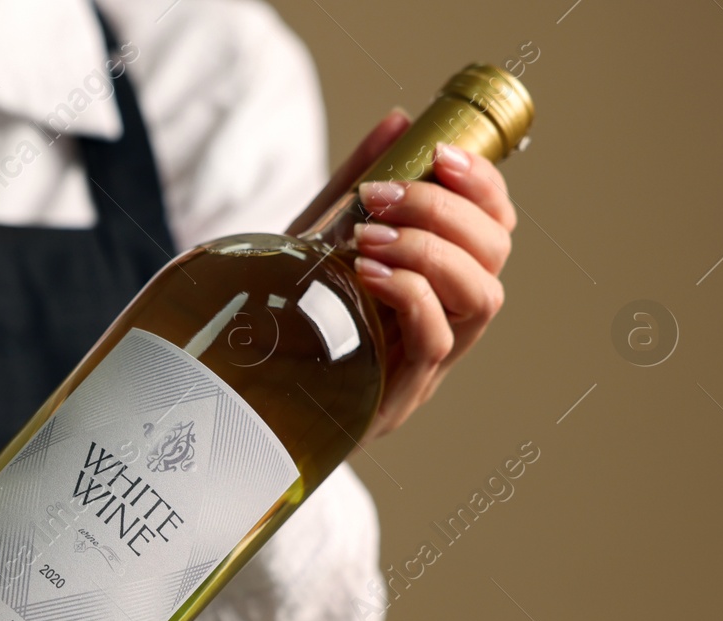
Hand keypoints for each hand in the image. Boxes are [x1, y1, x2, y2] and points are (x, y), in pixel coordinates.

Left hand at [292, 109, 518, 439]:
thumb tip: (400, 120)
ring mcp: (425, 364)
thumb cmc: (279, 313)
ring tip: (370, 235)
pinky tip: (367, 272)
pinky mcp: (397, 397)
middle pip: (495, 257)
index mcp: (436, 283)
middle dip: (447, 211)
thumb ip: (354, 185)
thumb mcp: (313, 239)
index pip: (494, 227)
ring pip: (480, 298)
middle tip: (383, 196)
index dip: (483, 186)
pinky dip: (410, 294)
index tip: (440, 153)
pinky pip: (434, 341)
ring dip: (431, 250)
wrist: (226, 382)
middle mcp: (445, 322)